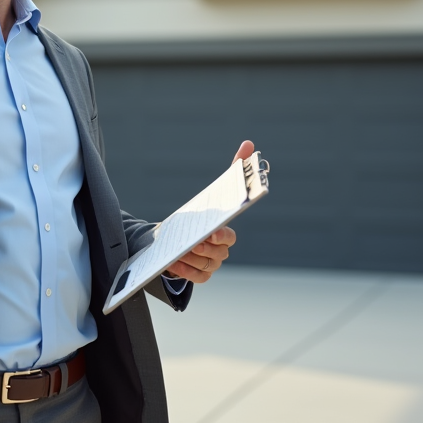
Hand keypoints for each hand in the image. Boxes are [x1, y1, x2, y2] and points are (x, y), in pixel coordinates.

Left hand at [164, 140, 251, 282]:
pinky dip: (186, 271)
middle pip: (218, 254)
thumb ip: (233, 169)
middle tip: (192, 242)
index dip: (222, 235)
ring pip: (206, 266)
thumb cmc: (198, 214)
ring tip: (179, 251)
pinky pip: (196, 278)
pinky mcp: (199, 276)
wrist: (175, 238)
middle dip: (205, 248)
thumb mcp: (211, 193)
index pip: (229, 236)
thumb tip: (249, 144)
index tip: (212, 232)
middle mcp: (221, 251)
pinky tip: (174, 262)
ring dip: (193, 259)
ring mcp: (211, 265)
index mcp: (224, 233)